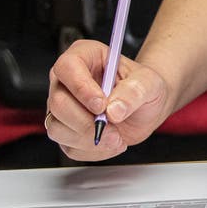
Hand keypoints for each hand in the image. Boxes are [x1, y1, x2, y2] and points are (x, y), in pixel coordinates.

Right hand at [43, 39, 172, 161]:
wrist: (146, 107)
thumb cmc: (144, 87)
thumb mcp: (149, 82)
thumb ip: (134, 91)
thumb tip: (114, 110)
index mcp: (84, 56)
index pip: (67, 67)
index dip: (81, 88)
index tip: (101, 105)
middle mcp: (67, 81)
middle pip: (58, 103)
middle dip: (87, 122)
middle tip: (114, 128)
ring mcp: (62, 107)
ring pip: (57, 128)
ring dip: (89, 139)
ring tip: (116, 137)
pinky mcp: (65, 130)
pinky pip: (68, 146)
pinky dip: (91, 151)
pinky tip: (110, 142)